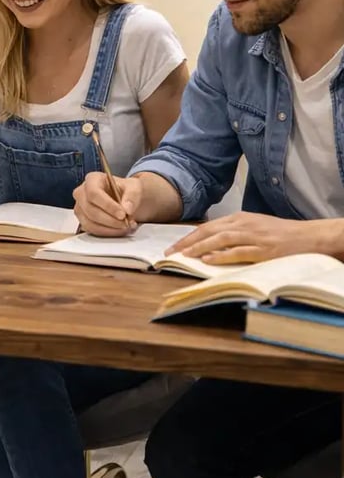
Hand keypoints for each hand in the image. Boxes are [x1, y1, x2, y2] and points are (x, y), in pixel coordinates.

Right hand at [72, 172, 141, 236]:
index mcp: (92, 179)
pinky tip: (119, 230)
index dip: (108, 206)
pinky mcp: (83, 221)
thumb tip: (127, 209)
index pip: (94, 193)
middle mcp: (82, 193)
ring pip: (90, 223)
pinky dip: (107, 233)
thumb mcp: (134, 187)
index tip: (122, 214)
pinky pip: (92, 231)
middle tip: (126, 224)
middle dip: (110, 220)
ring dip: (109, 229)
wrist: (125, 199)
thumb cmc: (126, 190)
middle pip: (90, 210)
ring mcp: (80, 208)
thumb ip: (132, 195)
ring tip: (126, 227)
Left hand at [165, 212, 335, 263]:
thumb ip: (233, 232)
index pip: (207, 227)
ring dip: (199, 247)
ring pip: (220, 239)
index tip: (173, 247)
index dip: (188, 236)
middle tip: (170, 252)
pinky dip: (222, 255)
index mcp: (238, 218)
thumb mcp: (253, 226)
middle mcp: (243, 224)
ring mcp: (253, 236)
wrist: (307, 236)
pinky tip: (208, 259)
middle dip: (187, 242)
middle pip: (208, 231)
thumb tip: (210, 243)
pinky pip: (238, 251)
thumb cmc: (279, 233)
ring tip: (184, 255)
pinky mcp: (263, 249)